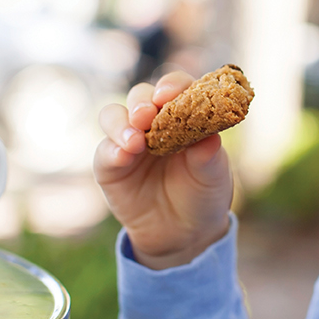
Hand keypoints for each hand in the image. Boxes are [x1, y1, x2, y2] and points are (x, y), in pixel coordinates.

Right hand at [94, 71, 233, 268]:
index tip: (169, 95)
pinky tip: (123, 156)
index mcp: (183, 113)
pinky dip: (111, 150)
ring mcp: (129, 140)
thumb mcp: (214, 176)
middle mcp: (152, 121)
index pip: (175, 87)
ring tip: (135, 142)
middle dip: (141, 102)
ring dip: (121, 123)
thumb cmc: (203, 193)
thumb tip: (209, 138)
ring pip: (113, 115)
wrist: (183, 233)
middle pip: (140, 96)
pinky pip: (104, 151)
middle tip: (147, 116)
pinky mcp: (110, 165)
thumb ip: (209, 156)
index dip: (171, 86)